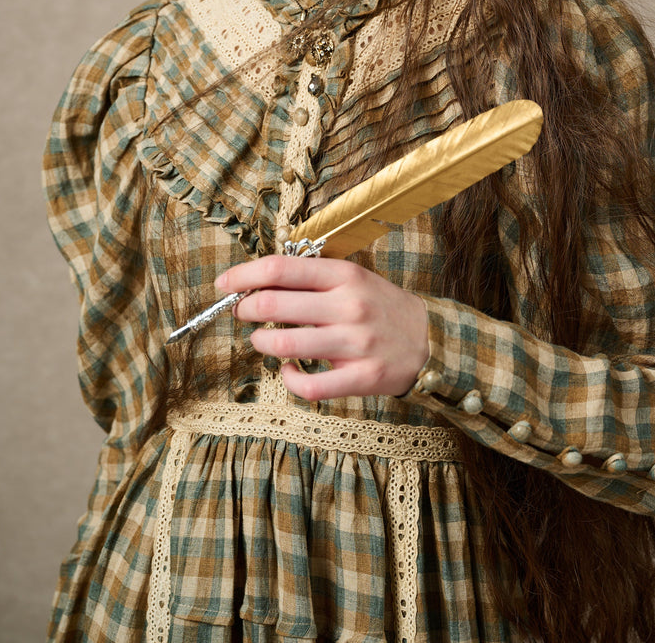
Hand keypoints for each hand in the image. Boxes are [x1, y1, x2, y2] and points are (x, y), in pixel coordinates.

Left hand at [215, 255, 428, 400]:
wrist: (430, 340)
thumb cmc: (381, 307)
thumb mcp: (353, 279)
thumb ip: (312, 279)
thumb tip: (258, 283)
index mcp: (344, 275)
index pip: (280, 268)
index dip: (243, 275)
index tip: (224, 283)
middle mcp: (348, 306)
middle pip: (273, 304)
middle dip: (246, 309)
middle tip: (243, 312)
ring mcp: (355, 343)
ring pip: (283, 344)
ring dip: (261, 342)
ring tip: (264, 340)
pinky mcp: (361, 377)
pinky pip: (308, 385)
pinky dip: (288, 379)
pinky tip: (289, 371)